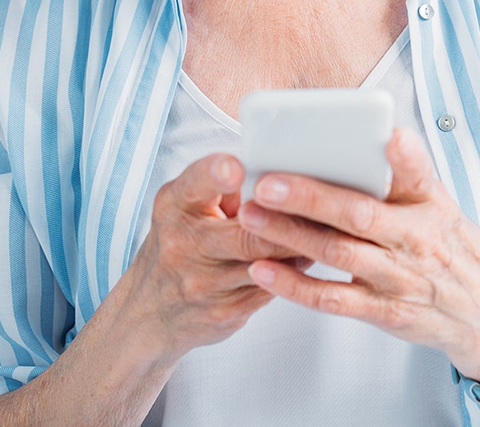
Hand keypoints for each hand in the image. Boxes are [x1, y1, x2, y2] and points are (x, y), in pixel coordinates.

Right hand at [123, 153, 308, 362]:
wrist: (150, 312)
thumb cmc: (179, 242)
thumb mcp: (186, 204)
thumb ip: (224, 185)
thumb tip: (277, 166)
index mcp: (175, 206)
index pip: (194, 184)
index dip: (216, 174)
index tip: (236, 167)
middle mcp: (184, 245)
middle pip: (248, 232)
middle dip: (288, 220)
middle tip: (323, 202)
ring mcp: (203, 285)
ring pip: (269, 262)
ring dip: (302, 245)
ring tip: (330, 226)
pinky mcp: (224, 313)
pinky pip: (272, 288)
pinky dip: (295, 270)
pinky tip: (311, 254)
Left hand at [237, 127, 479, 384]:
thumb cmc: (454, 248)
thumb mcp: (443, 205)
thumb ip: (412, 172)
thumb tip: (391, 132)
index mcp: (428, 209)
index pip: (413, 176)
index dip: (402, 156)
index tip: (386, 133)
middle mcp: (412, 243)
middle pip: (356, 216)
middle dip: (308, 197)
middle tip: (264, 182)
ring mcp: (396, 280)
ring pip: (337, 254)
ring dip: (290, 236)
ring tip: (249, 217)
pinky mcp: (381, 312)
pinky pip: (333, 299)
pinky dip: (296, 286)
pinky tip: (262, 270)